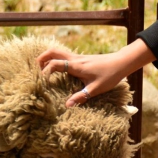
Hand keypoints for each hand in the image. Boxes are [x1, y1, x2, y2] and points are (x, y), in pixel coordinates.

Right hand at [36, 39, 155, 106]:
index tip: (42, 82)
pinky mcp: (81, 58)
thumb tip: (67, 106)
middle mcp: (75, 59)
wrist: (121, 62)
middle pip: (53, 51)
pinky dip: (56, 59)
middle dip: (41, 59)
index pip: (55, 64)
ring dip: (48, 58)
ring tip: (44, 70)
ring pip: (58, 51)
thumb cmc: (109, 75)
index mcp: (76, 66)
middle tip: (36, 71)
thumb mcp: (96, 89)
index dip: (45, 71)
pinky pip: (64, 55)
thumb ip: (81, 97)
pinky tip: (58, 70)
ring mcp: (78, 57)